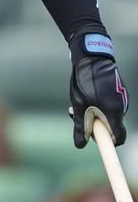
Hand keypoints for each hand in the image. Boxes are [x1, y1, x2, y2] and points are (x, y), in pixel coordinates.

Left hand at [69, 30, 127, 147]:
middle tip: (80, 115)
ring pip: (111, 114)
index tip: (97, 139)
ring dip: (97, 113)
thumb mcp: (78, 104)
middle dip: (97, 124)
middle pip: (112, 125)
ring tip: (81, 101)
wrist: (92, 56)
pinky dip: (101, 103)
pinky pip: (112, 103)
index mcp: (113, 112)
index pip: (119, 137)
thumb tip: (79, 145)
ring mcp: (122, 97)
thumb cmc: (85, 80)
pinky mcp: (119, 90)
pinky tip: (89, 94)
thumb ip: (80, 126)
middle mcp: (122, 106)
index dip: (109, 142)